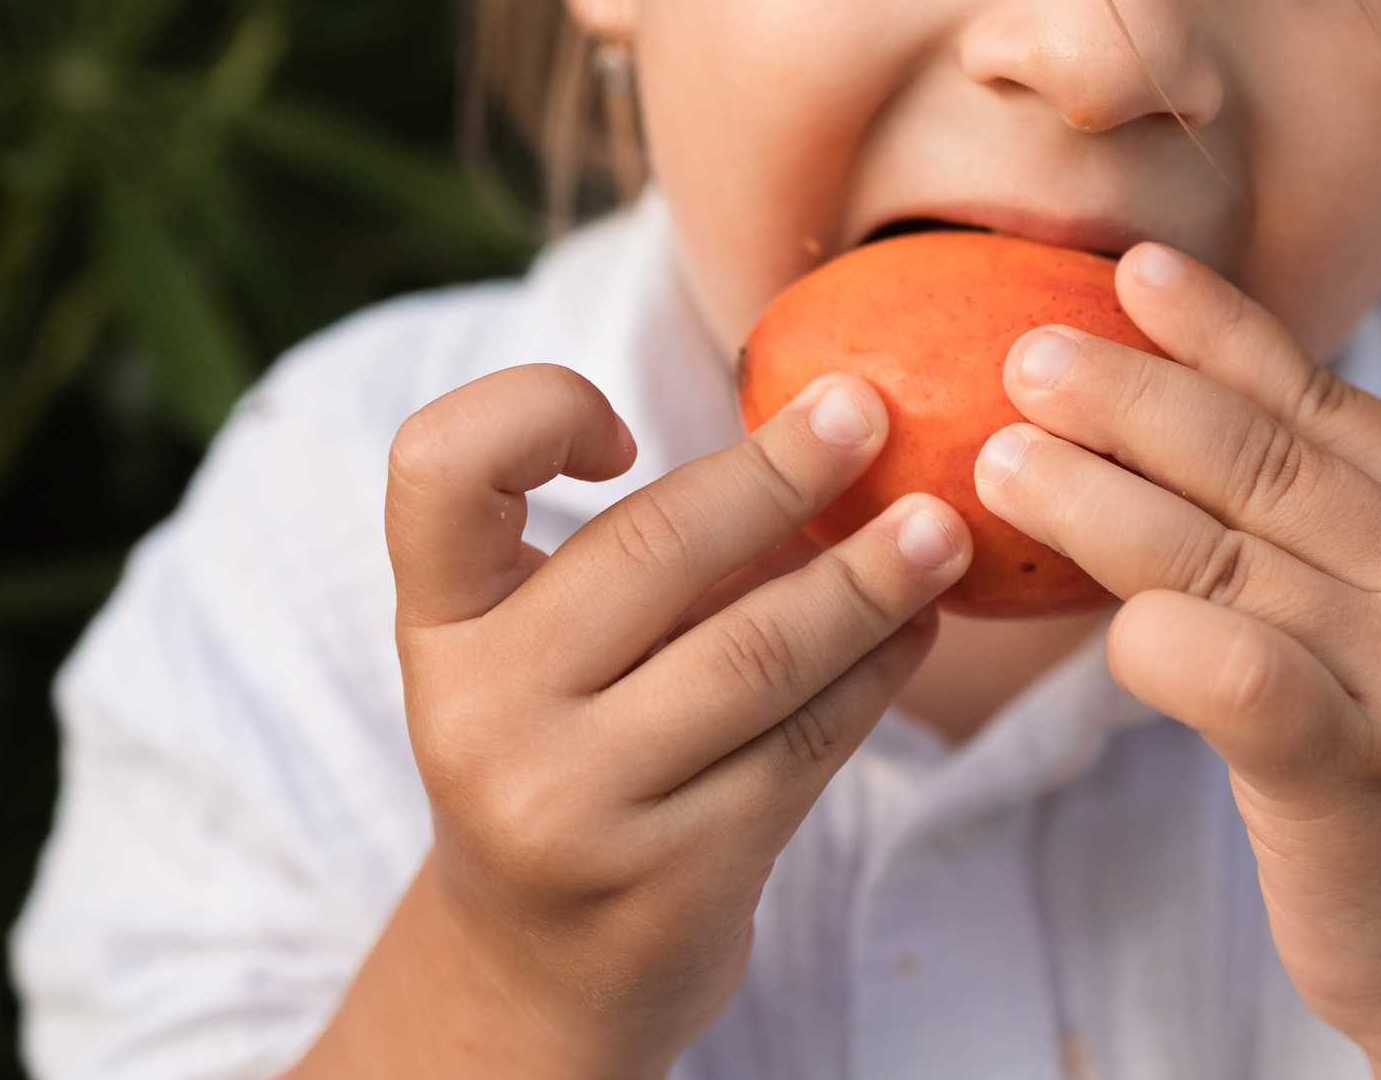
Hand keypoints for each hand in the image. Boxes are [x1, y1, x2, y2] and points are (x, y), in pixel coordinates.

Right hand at [296, 365, 970, 1079]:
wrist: (540, 968)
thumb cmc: (561, 752)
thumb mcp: (538, 651)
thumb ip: (633, 556)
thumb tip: (821, 434)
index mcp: (441, 626)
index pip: (440, 469)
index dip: (530, 411)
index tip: (627, 429)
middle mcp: (482, 714)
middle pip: (651, 550)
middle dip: (780, 471)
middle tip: (870, 412)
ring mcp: (574, 806)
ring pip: (755, 652)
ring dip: (867, 578)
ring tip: (940, 528)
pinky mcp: (676, 877)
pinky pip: (805, 742)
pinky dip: (877, 672)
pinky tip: (919, 626)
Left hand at [976, 245, 1380, 1076]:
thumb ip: (1314, 522)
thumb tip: (1165, 395)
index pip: (1321, 405)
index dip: (1219, 334)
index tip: (1131, 270)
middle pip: (1260, 463)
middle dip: (1129, 397)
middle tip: (1021, 356)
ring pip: (1219, 555)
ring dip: (1092, 497)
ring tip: (999, 458)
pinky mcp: (1365, 769)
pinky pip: (1229, 666)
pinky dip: (1147, 634)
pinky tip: (1096, 624)